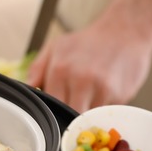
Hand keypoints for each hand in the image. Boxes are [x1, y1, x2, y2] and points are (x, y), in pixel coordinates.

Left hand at [26, 16, 151, 112]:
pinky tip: (105, 94)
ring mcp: (103, 89)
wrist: (125, 30)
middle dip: (70, 120)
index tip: (56, 114)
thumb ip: (37, 70)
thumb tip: (26, 90)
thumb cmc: (87, 41)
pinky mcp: (122, 95)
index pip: (50, 108)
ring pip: (90, 119)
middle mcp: (81, 81)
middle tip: (72, 113)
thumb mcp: (55, 47)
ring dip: (88, 115)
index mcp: (60, 71)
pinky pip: (107, 113)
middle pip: (70, 118)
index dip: (53, 114)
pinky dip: (104, 109)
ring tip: (90, 99)